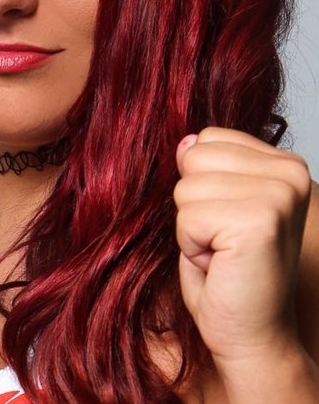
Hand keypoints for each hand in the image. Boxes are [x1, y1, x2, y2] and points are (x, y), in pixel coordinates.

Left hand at [173, 127, 310, 366]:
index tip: (225, 221)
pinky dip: (191, 246)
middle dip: (193, 203)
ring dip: (191, 226)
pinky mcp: (259, 222)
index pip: (207, 138)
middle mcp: (290, 173)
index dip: (202, 184)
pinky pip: (187, 216)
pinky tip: (219, 265)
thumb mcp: (213, 204)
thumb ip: (205, 168)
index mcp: (284, 164)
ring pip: (186, 187)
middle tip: (221, 241)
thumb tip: (187, 141)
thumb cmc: (229, 274)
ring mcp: (279, 195)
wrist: (250, 338)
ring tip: (221, 252)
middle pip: (194, 156)